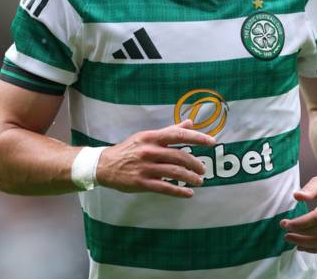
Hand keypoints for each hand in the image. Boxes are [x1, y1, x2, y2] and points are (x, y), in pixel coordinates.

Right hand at [96, 120, 215, 197]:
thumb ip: (169, 131)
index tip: (211, 142)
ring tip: (199, 180)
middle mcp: (149, 151)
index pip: (178, 135)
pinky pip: (165, 188)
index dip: (197, 138)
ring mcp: (145, 168)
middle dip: (195, 164)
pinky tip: (188, 193)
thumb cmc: (129, 149)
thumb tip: (190, 123)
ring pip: (174, 173)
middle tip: (203, 169)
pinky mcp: (141, 183)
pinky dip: (179, 191)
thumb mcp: (147, 136)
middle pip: (179, 156)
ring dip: (190, 178)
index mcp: (151, 137)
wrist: (105, 165)